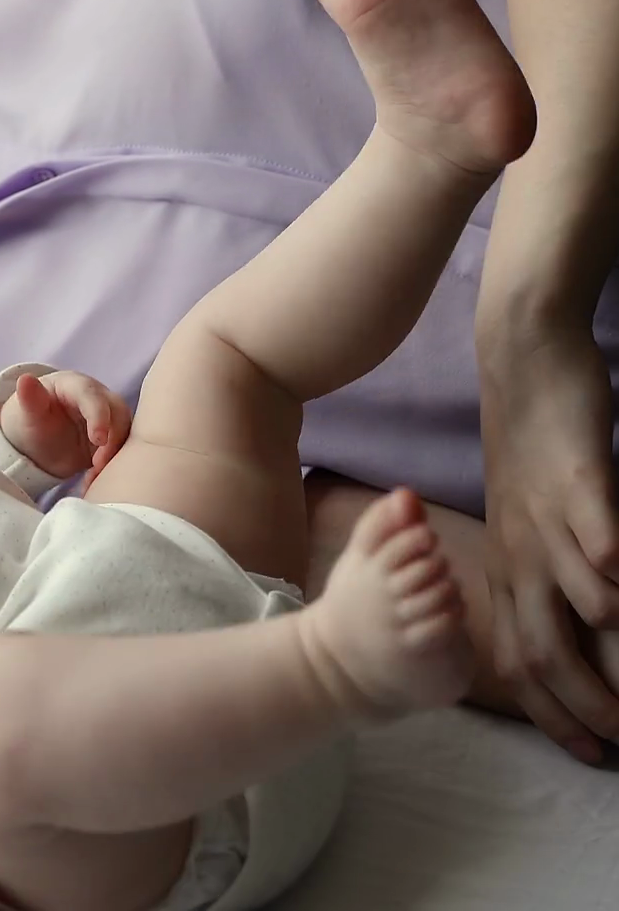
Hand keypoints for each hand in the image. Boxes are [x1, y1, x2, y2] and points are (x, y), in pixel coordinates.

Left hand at [0, 371, 129, 483]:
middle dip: (113, 439)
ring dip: (115, 455)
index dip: (99, 416)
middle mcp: (98, 398)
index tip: (98, 439)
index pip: (93, 396)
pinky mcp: (113, 440)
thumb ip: (29, 398)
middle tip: (98, 464)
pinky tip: (93, 480)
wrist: (35, 442)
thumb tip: (25, 378)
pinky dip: (111, 466)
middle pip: (118, 413)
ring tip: (94, 475)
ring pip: (124, 433)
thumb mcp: (27, 412)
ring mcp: (108, 419)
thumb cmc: (30, 420)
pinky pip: (121, 451)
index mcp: (76, 386)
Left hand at [480, 320, 618, 762]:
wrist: (522, 363)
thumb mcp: (528, 523)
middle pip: (541, 645)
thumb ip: (548, 574)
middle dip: (582, 701)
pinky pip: (591, 525)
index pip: (518, 658)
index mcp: (507, 567)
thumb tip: (582, 628)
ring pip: (569, 592)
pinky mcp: (576, 475)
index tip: (587, 752)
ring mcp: (547, 515)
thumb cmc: (533, 451)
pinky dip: (607, 557)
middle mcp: (520, 551)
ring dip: (601, 637)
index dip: (550, 711)